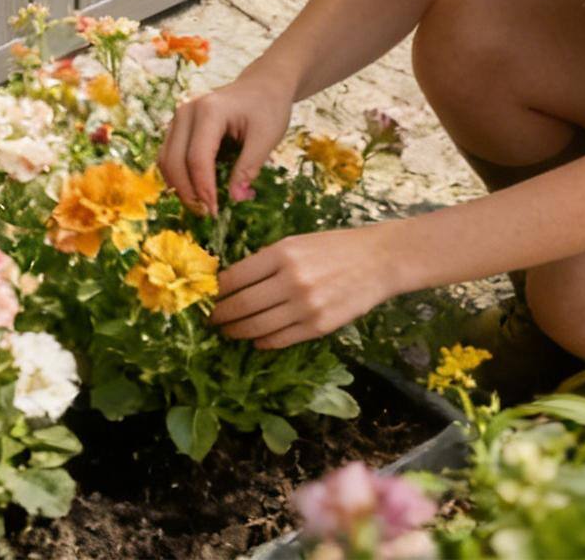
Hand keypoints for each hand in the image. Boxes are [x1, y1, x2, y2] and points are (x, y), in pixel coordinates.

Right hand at [157, 71, 293, 214]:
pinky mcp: (179, 125)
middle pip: (174, 160)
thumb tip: (234, 199)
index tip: (216, 212)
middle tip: (207, 214)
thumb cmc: (268, 108)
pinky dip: (177, 176)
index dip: (204, 188)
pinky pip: (169, 155)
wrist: (262, 85)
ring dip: (179, 186)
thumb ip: (249, 167)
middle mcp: (187, 111)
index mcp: (210, 110)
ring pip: (166, 159)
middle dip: (188, 192)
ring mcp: (179, 116)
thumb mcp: (267, 137)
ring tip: (201, 205)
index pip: (198, 158)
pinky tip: (195, 190)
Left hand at [209, 226, 402, 348]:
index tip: (206, 297)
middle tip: (210, 320)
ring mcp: (306, 306)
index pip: (236, 277)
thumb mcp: (296, 242)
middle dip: (221, 316)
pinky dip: (264, 342)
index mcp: (282, 252)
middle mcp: (291, 280)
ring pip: (259, 326)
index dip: (216, 291)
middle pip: (243, 305)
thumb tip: (233, 281)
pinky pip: (281, 339)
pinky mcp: (319, 326)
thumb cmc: (333, 247)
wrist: (377, 260)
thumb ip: (267, 261)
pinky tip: (256, 341)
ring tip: (228, 332)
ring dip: (238, 332)